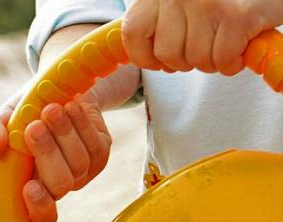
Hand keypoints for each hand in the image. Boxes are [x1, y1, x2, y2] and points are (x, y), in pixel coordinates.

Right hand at [0, 92, 111, 221]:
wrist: (55, 94)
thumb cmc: (23, 115)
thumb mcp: (3, 120)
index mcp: (30, 190)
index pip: (41, 216)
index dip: (38, 207)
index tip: (29, 186)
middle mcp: (58, 188)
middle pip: (60, 185)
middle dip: (48, 154)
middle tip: (34, 127)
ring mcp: (82, 173)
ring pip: (79, 162)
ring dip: (64, 133)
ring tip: (51, 109)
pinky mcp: (100, 155)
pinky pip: (95, 145)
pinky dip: (80, 123)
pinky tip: (69, 106)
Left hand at [123, 0, 282, 74]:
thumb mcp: (183, 1)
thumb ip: (160, 21)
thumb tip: (147, 58)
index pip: (133, 33)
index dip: (145, 56)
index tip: (160, 61)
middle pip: (166, 54)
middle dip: (186, 60)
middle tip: (206, 45)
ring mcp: (207, 2)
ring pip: (195, 59)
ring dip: (213, 60)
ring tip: (226, 40)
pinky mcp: (236, 16)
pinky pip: (222, 59)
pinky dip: (233, 62)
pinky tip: (242, 45)